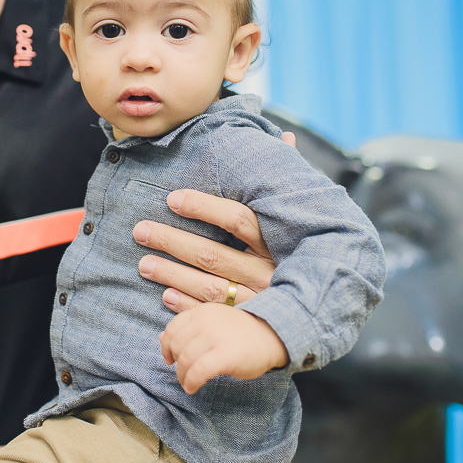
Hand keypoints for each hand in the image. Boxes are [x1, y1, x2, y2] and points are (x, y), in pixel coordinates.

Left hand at [133, 132, 292, 311]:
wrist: (322, 309)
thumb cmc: (306, 251)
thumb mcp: (303, 217)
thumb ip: (289, 181)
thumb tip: (285, 137)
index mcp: (278, 242)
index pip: (238, 220)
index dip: (205, 208)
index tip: (172, 199)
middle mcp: (268, 272)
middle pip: (213, 255)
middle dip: (173, 241)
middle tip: (140, 230)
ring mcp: (258, 300)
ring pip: (208, 286)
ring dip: (172, 273)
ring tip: (143, 263)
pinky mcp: (249, 324)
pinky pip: (214, 315)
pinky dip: (188, 305)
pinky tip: (166, 295)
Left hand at [159, 304, 288, 393]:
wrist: (273, 334)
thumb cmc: (241, 332)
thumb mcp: (213, 323)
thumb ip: (189, 328)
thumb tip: (161, 338)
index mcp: (202, 312)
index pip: (172, 329)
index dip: (167, 347)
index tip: (171, 359)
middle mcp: (206, 321)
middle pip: (177, 346)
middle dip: (176, 363)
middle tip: (182, 374)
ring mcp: (215, 337)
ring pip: (185, 359)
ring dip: (182, 376)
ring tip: (188, 383)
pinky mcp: (225, 355)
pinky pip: (198, 371)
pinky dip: (191, 382)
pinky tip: (193, 387)